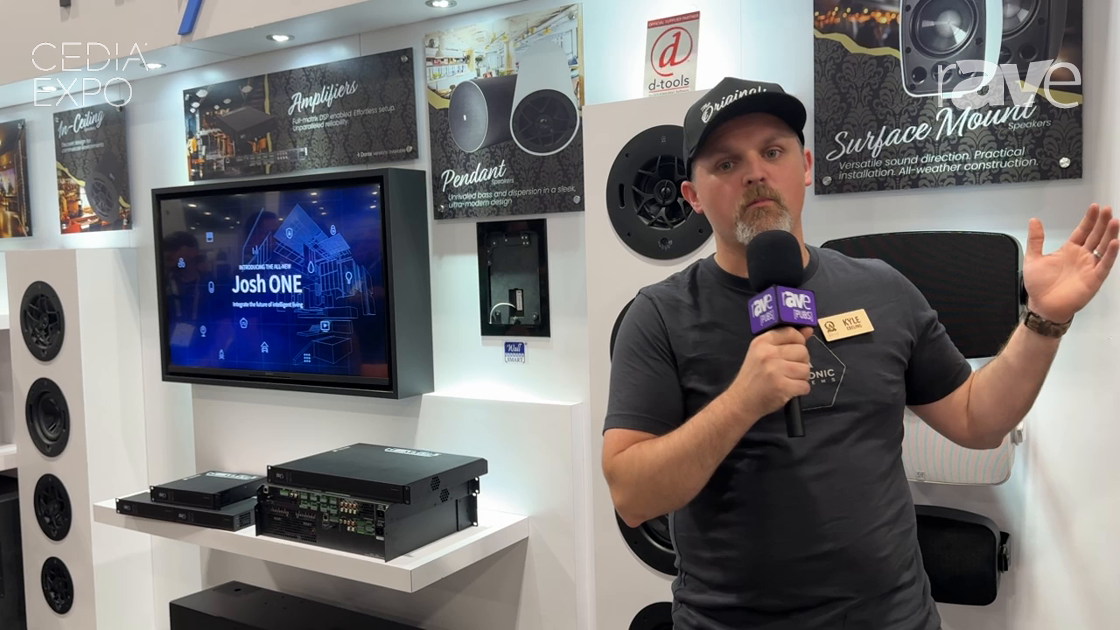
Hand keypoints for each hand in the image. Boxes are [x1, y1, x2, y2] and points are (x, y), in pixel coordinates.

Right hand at [729, 327, 813, 421]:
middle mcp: (768, 353)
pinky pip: (805, 386)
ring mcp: (775, 370)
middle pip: (803, 351)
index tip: (794, 351)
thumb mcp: (762, 354)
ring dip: (801, 378)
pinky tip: (788, 390)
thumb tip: (808, 330)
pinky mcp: (782, 386)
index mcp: (762, 342)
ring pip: (806, 369)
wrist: (740, 401)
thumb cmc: (753, 377)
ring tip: (787, 380)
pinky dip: (800, 390)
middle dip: (800, 362)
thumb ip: (785, 341)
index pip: (791, 333)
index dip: (799, 341)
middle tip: (788, 370)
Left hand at [1024, 204, 1118, 322]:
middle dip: (1102, 222)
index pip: (1083, 231)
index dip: (1089, 219)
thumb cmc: (1039, 286)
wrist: (1043, 306)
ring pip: (1103, 247)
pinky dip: (1110, 254)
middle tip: (1108, 209)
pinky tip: (1114, 242)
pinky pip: (1105, 265)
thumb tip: (1034, 221)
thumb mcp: (1033, 258)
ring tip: (1114, 222)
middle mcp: (1082, 256)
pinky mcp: (1094, 278)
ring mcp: (1090, 267)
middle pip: (1096, 236)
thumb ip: (1036, 240)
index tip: (1095, 207)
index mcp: (1069, 250)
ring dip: (1110, 235)